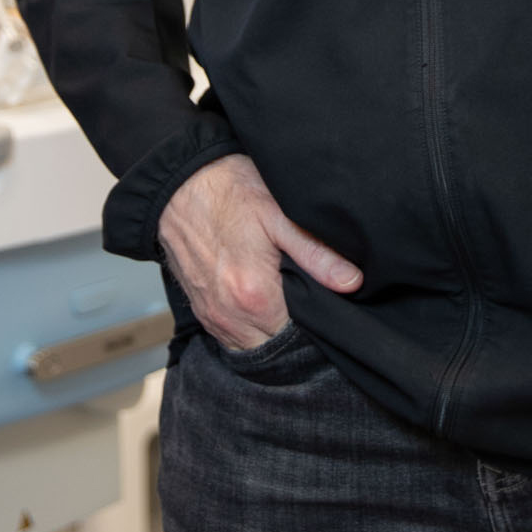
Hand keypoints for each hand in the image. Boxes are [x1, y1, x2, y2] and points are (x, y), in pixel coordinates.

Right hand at [158, 154, 363, 351]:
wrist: (179, 183)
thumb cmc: (230, 192)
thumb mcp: (279, 215)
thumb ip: (316, 254)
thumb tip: (352, 282)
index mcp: (255, 297)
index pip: (301, 337)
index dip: (319, 325)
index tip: (327, 306)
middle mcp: (231, 317)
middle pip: (278, 347)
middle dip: (298, 334)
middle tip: (311, 303)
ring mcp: (213, 317)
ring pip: (254, 347)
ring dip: (273, 333)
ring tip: (289, 304)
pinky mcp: (201, 311)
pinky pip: (232, 338)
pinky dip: (250, 329)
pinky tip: (264, 305)